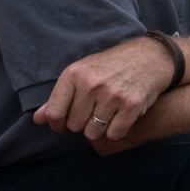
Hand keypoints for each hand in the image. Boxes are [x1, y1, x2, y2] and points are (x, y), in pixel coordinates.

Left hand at [36, 33, 175, 142]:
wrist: (151, 57)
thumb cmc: (112, 66)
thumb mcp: (82, 73)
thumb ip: (59, 97)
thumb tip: (38, 120)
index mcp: (74, 74)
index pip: (54, 113)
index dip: (57, 124)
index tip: (65, 122)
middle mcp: (92, 84)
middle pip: (74, 126)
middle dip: (82, 124)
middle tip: (93, 113)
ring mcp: (113, 95)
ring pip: (93, 133)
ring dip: (100, 129)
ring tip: (107, 115)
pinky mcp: (132, 105)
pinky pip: (115, 134)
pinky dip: (117, 131)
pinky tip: (121, 118)